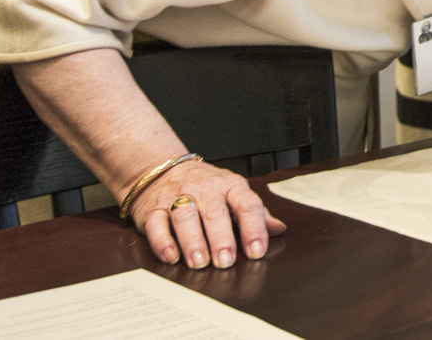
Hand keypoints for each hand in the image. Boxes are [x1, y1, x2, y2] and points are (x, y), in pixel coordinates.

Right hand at [129, 156, 285, 268]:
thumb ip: (256, 213)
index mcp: (230, 186)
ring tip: (199, 262)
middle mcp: (205, 190)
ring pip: (185, 216)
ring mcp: (177, 198)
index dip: (253, 228)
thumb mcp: (234, 193)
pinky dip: (163, 241)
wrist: (163, 169)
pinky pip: (156, 224)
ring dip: (192, 241)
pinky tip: (172, 256)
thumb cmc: (206, 188)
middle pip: (214, 213)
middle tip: (225, 262)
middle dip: (221, 238)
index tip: (257, 251)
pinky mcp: (152, 209)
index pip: (247, 204)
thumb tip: (279, 229)